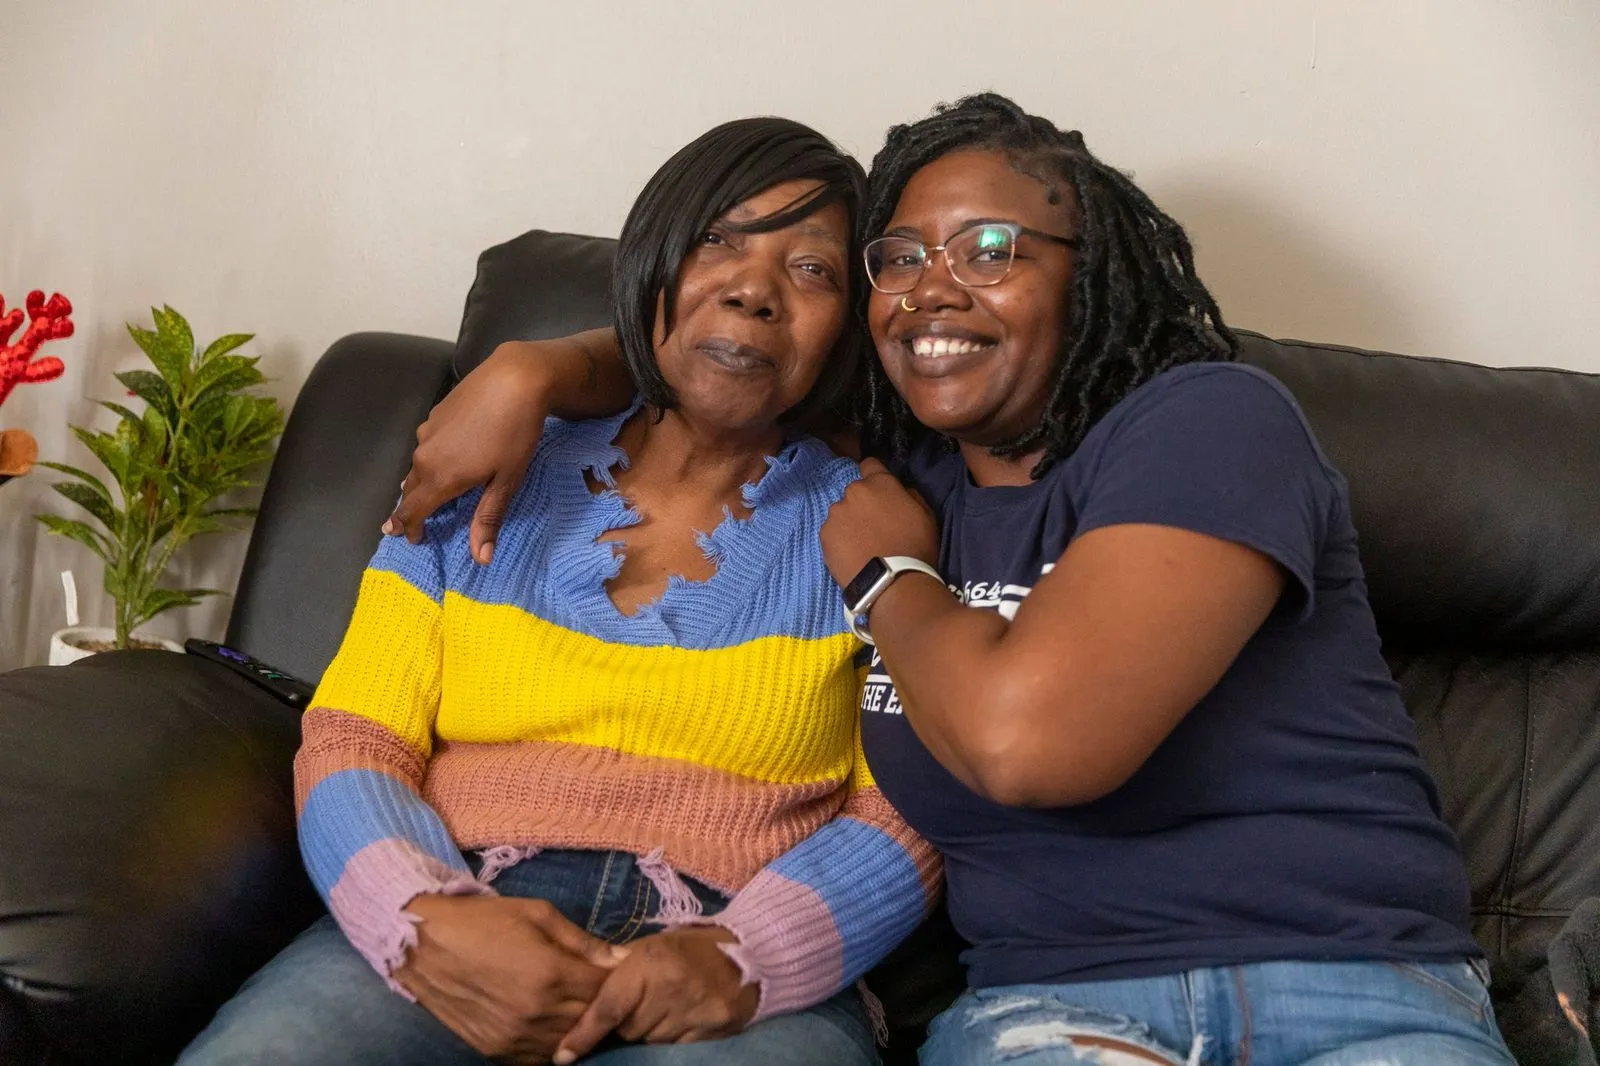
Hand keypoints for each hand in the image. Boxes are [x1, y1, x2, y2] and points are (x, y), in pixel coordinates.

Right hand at [385, 339, 556, 563]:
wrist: (514, 380)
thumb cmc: (515, 434)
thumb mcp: (506, 481)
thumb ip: (488, 518)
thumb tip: (480, 558)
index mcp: (440, 478)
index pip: (412, 511)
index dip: (409, 528)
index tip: (412, 539)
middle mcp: (425, 456)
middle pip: (409, 490)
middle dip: (407, 509)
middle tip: (406, 524)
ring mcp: (427, 432)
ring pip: (416, 466)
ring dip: (418, 483)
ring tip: (423, 493)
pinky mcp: (435, 414)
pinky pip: (426, 445)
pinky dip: (430, 458)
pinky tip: (445, 456)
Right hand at [394, 894, 622, 1062]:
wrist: (422, 945)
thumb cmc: (483, 921)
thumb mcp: (538, 914)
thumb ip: (582, 941)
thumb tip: (620, 960)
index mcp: (550, 974)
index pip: (604, 989)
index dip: (615, 981)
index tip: (616, 971)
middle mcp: (535, 1012)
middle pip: (590, 1020)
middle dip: (601, 1004)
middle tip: (600, 989)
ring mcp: (514, 1037)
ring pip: (567, 1043)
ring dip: (579, 1027)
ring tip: (576, 1006)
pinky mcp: (495, 1051)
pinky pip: (537, 1057)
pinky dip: (551, 1043)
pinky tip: (551, 1023)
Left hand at [554, 927, 757, 1061]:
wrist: (748, 954)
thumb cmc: (690, 948)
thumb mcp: (651, 948)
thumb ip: (618, 970)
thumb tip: (579, 994)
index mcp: (648, 964)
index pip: (608, 1009)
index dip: (584, 1035)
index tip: (563, 1056)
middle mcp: (669, 989)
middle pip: (627, 1030)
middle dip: (626, 1024)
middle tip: (641, 1005)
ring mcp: (692, 1011)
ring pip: (650, 1041)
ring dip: (650, 1031)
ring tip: (664, 1009)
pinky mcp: (711, 1029)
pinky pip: (675, 1047)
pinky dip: (672, 1037)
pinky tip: (681, 1017)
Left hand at [821, 458, 939, 587]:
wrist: (892, 583)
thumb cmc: (916, 547)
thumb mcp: (926, 515)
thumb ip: (908, 495)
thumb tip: (898, 491)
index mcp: (880, 483)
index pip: (870, 464)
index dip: (874, 476)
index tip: (879, 492)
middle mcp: (853, 492)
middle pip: (856, 492)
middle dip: (863, 504)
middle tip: (874, 527)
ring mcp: (836, 513)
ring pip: (842, 512)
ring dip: (850, 522)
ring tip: (862, 545)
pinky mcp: (825, 535)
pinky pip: (832, 531)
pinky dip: (840, 539)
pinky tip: (852, 554)